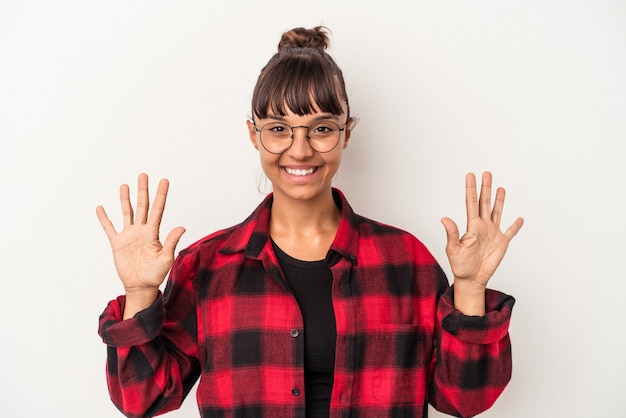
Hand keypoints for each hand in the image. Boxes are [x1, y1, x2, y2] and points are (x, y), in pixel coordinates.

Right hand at [96, 173, 184, 315]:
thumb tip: (182, 227)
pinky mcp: (117, 243)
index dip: (161, 195)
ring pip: (127, 213)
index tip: (164, 181)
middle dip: (143, 191)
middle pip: (142, 206)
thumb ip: (171, 242)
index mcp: (153, 233)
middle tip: (143, 175)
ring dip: (125, 199)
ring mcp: (129, 235)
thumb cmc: (156, 274)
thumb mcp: (166, 258)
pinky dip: (104, 218)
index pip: (158, 209)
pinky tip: (101, 208)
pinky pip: (109, 228)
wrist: (141, 286)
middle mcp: (141, 230)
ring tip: (125, 185)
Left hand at [441, 172, 522, 313]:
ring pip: (497, 213)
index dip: (471, 189)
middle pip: (485, 203)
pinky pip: (510, 232)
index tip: (470, 175)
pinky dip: (515, 226)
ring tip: (500, 188)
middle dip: (485, 188)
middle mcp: (482, 227)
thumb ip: (452, 233)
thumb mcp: (453, 249)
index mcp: (471, 226)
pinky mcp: (502, 243)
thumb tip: (444, 218)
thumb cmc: (460, 265)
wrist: (471, 279)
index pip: (471, 203)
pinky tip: (519, 218)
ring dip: (499, 201)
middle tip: (486, 173)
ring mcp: (493, 234)